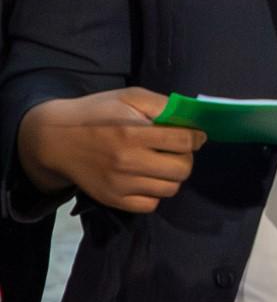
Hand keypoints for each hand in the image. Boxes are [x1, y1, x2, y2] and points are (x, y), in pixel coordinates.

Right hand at [16, 87, 203, 211]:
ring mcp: (120, 184)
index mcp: (132, 132)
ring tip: (161, 163)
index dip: (196, 137)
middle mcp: (127, 161)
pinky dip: (154, 193)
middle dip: (186, 158)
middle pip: (182, 169)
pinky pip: (151, 205)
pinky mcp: (112, 199)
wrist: (55, 139)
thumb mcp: (128, 97)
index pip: (184, 141)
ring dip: (172, 176)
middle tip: (176, 150)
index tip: (195, 136)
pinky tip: (146, 178)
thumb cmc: (97, 113)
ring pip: (170, 189)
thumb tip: (191, 118)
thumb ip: (162, 105)